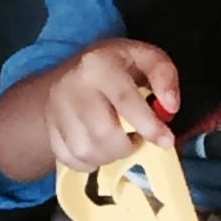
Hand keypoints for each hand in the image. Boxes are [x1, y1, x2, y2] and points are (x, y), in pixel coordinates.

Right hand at [44, 39, 179, 171]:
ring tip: (118, 141)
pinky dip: (91, 162)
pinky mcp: (50, 132)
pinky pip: (72, 161)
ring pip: (86, 152)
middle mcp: (71, 87)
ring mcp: (56, 111)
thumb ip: (164, 75)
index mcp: (97, 64)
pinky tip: (100, 147)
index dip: (148, 125)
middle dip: (127, 145)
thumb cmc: (115, 67)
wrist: (69, 75)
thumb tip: (170, 107)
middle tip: (136, 138)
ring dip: (110, 155)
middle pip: (103, 133)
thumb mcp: (144, 57)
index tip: (166, 141)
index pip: (124, 100)